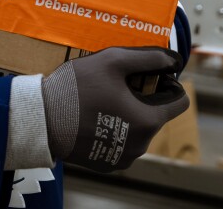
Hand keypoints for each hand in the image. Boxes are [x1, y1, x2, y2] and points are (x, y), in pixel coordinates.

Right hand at [41, 47, 188, 172]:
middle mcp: (141, 145)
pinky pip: (122, 143)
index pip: (180, 102)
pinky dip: (115, 129)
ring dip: (129, 114)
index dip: (168, 84)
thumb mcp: (113, 61)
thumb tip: (175, 59)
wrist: (42, 121)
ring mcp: (124, 157)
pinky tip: (94, 117)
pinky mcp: (107, 164)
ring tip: (103, 100)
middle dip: (144, 98)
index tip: (149, 77)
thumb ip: (149, 58)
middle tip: (117, 84)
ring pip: (138, 129)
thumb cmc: (77, 88)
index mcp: (148, 121)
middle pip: (156, 115)